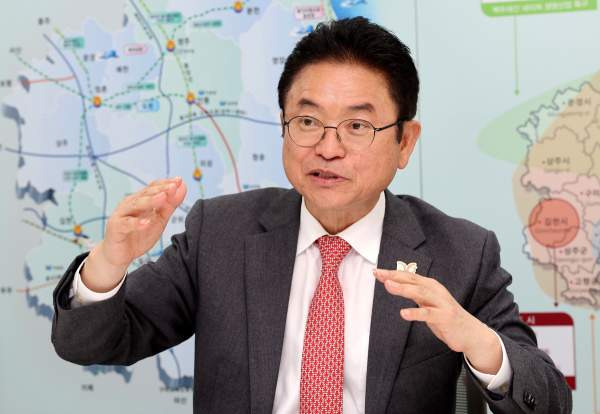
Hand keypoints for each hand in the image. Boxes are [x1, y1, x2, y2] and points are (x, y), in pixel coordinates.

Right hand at [82, 177, 186, 291]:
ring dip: (150, 201)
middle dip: (160, 189)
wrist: (119, 256)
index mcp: (140, 200)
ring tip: (162, 198)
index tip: (179, 180)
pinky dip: (136, 223)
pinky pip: (126, 224)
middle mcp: (130, 204)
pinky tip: (146, 222)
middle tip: (173, 186)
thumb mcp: (159, 220)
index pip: (153, 187)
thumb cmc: (139, 236)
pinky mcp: (116, 228)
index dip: (165, 183)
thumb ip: (170, 205)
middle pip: (145, 194)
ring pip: (135, 205)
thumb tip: (183, 186)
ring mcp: (121, 215)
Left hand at [373, 268, 501, 373]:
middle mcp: (435, 290)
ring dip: (403, 288)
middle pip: (412, 281)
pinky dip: (415, 313)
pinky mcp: (444, 317)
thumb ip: (414, 293)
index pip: (408, 276)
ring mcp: (441, 303)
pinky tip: (403, 313)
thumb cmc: (445, 316)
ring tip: (388, 286)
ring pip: (420, 293)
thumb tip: (395, 284)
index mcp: (430, 285)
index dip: (392, 273)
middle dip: (394, 277)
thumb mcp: (428, 302)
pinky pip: (428, 314)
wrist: (470, 333)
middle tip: (378, 274)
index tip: (376, 271)